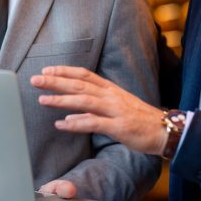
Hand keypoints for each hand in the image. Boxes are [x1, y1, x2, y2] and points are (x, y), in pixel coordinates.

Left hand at [31, 66, 166, 155]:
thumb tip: (69, 114)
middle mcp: (110, 95)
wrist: (164, 130)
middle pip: (79, 84)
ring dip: (61, 100)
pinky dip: (76, 123)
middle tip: (35, 80)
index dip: (64, 71)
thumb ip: (94, 106)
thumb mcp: (116, 105)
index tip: (46, 70)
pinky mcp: (118, 126)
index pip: (83, 74)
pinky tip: (61, 124)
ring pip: (84, 101)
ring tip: (42, 100)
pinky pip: (94, 123)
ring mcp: (115, 110)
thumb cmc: (138, 119)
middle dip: (56, 81)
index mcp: (110, 88)